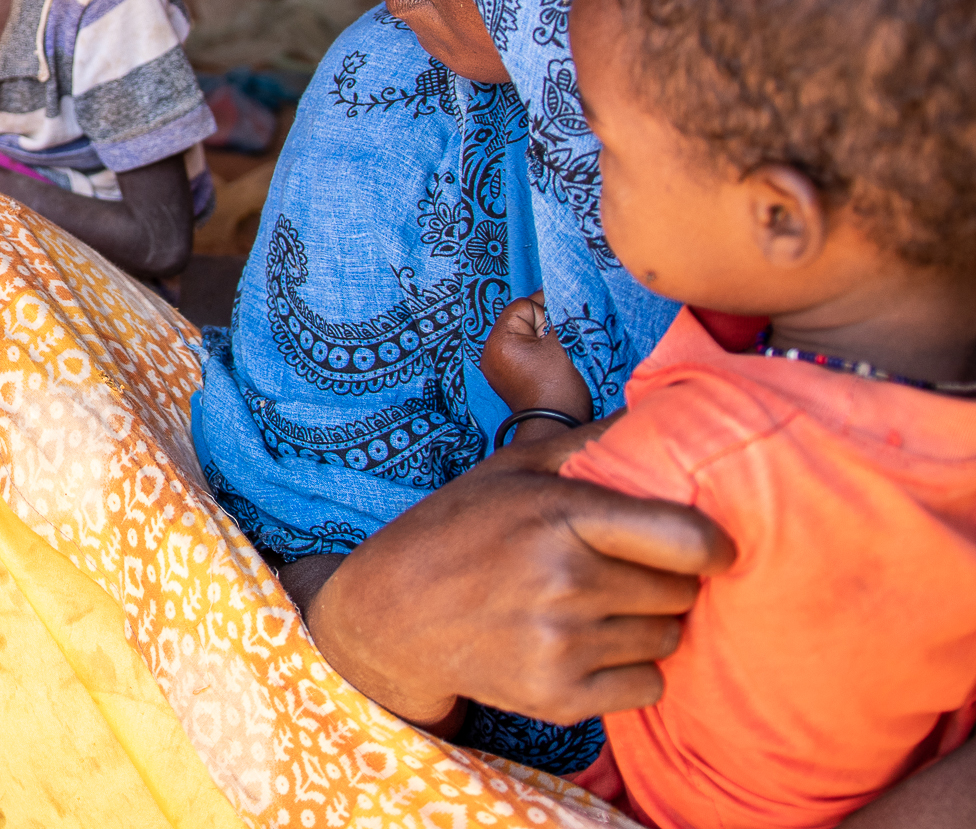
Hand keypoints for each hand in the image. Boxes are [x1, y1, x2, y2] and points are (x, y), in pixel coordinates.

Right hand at [302, 440, 734, 727]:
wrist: (393, 615)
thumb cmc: (463, 528)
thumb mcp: (515, 466)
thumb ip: (593, 440)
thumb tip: (670, 408)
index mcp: (560, 516)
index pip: (688, 540)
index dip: (715, 545)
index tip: (711, 547)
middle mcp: (564, 582)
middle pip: (682, 593)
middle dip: (667, 581)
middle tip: (624, 570)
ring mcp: (561, 645)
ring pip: (667, 641)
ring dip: (648, 625)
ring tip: (598, 606)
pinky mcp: (559, 699)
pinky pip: (647, 687)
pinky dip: (630, 670)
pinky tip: (587, 645)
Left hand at [481, 293, 595, 428]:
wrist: (555, 427)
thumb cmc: (558, 387)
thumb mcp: (559, 345)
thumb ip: (555, 319)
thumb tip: (557, 299)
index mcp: (499, 341)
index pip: (521, 307)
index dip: (545, 303)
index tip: (565, 303)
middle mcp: (491, 352)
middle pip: (519, 321)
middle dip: (543, 320)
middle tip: (564, 327)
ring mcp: (497, 366)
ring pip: (522, 336)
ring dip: (541, 335)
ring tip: (559, 344)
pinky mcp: (507, 377)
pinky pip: (521, 352)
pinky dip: (536, 350)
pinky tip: (552, 356)